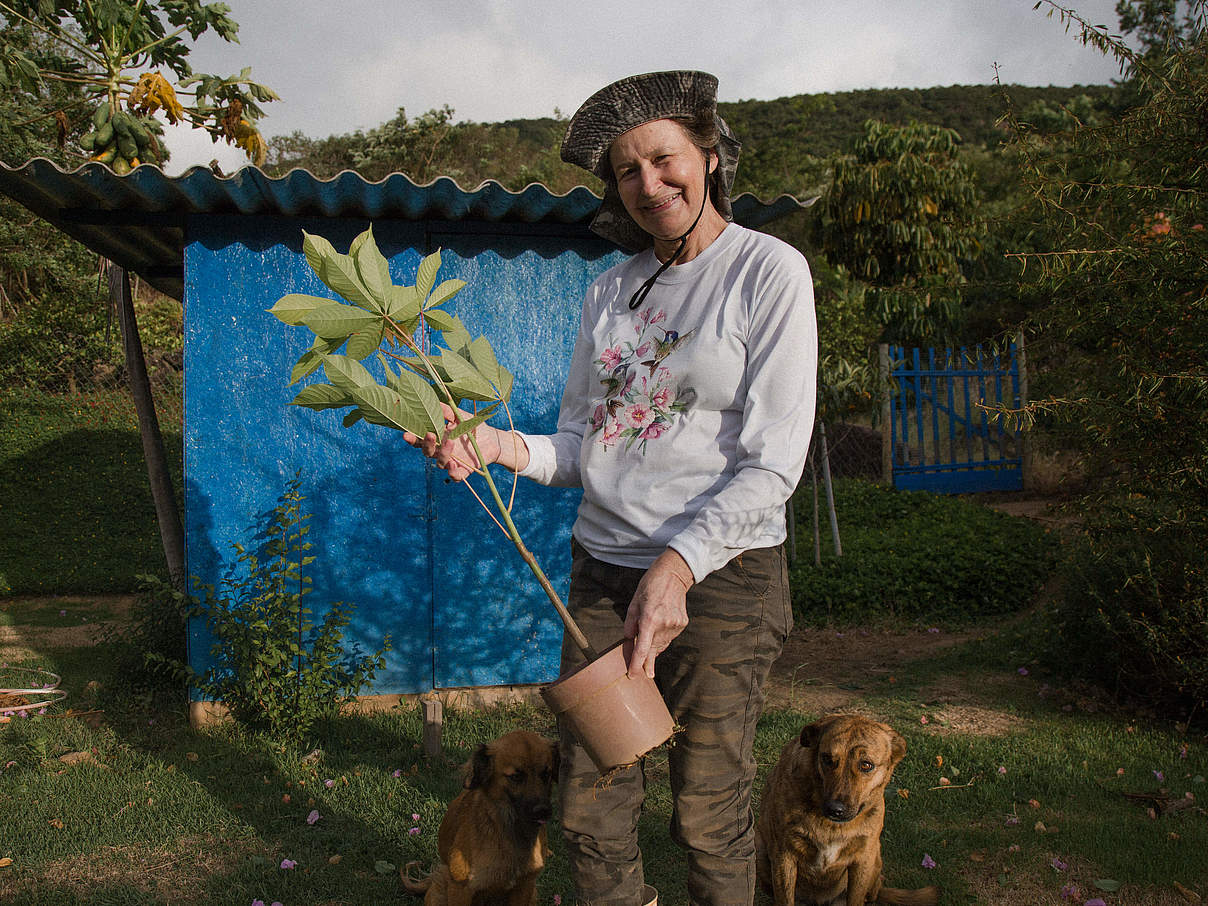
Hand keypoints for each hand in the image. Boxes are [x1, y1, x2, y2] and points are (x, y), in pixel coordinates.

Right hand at [403, 403, 499, 481]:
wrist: (493, 439)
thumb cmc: (472, 426)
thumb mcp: (460, 416)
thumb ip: (447, 411)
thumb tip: (433, 402)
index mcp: (438, 438)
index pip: (420, 440)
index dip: (412, 439)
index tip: (406, 434)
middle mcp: (441, 451)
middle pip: (427, 452)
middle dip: (426, 445)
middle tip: (430, 435)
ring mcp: (452, 461)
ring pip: (440, 463)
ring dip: (442, 455)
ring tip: (451, 443)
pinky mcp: (463, 470)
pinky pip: (454, 476)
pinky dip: (452, 473)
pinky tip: (454, 465)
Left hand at [623, 549, 692, 677]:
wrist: (674, 575)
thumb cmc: (650, 586)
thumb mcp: (634, 602)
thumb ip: (630, 624)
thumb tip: (629, 640)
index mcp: (649, 619)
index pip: (642, 648)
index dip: (637, 664)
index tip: (633, 675)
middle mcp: (664, 624)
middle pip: (653, 650)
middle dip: (647, 663)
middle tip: (646, 675)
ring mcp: (676, 624)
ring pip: (662, 644)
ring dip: (654, 649)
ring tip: (649, 651)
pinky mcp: (682, 623)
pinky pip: (669, 637)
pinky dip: (663, 639)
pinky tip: (659, 632)